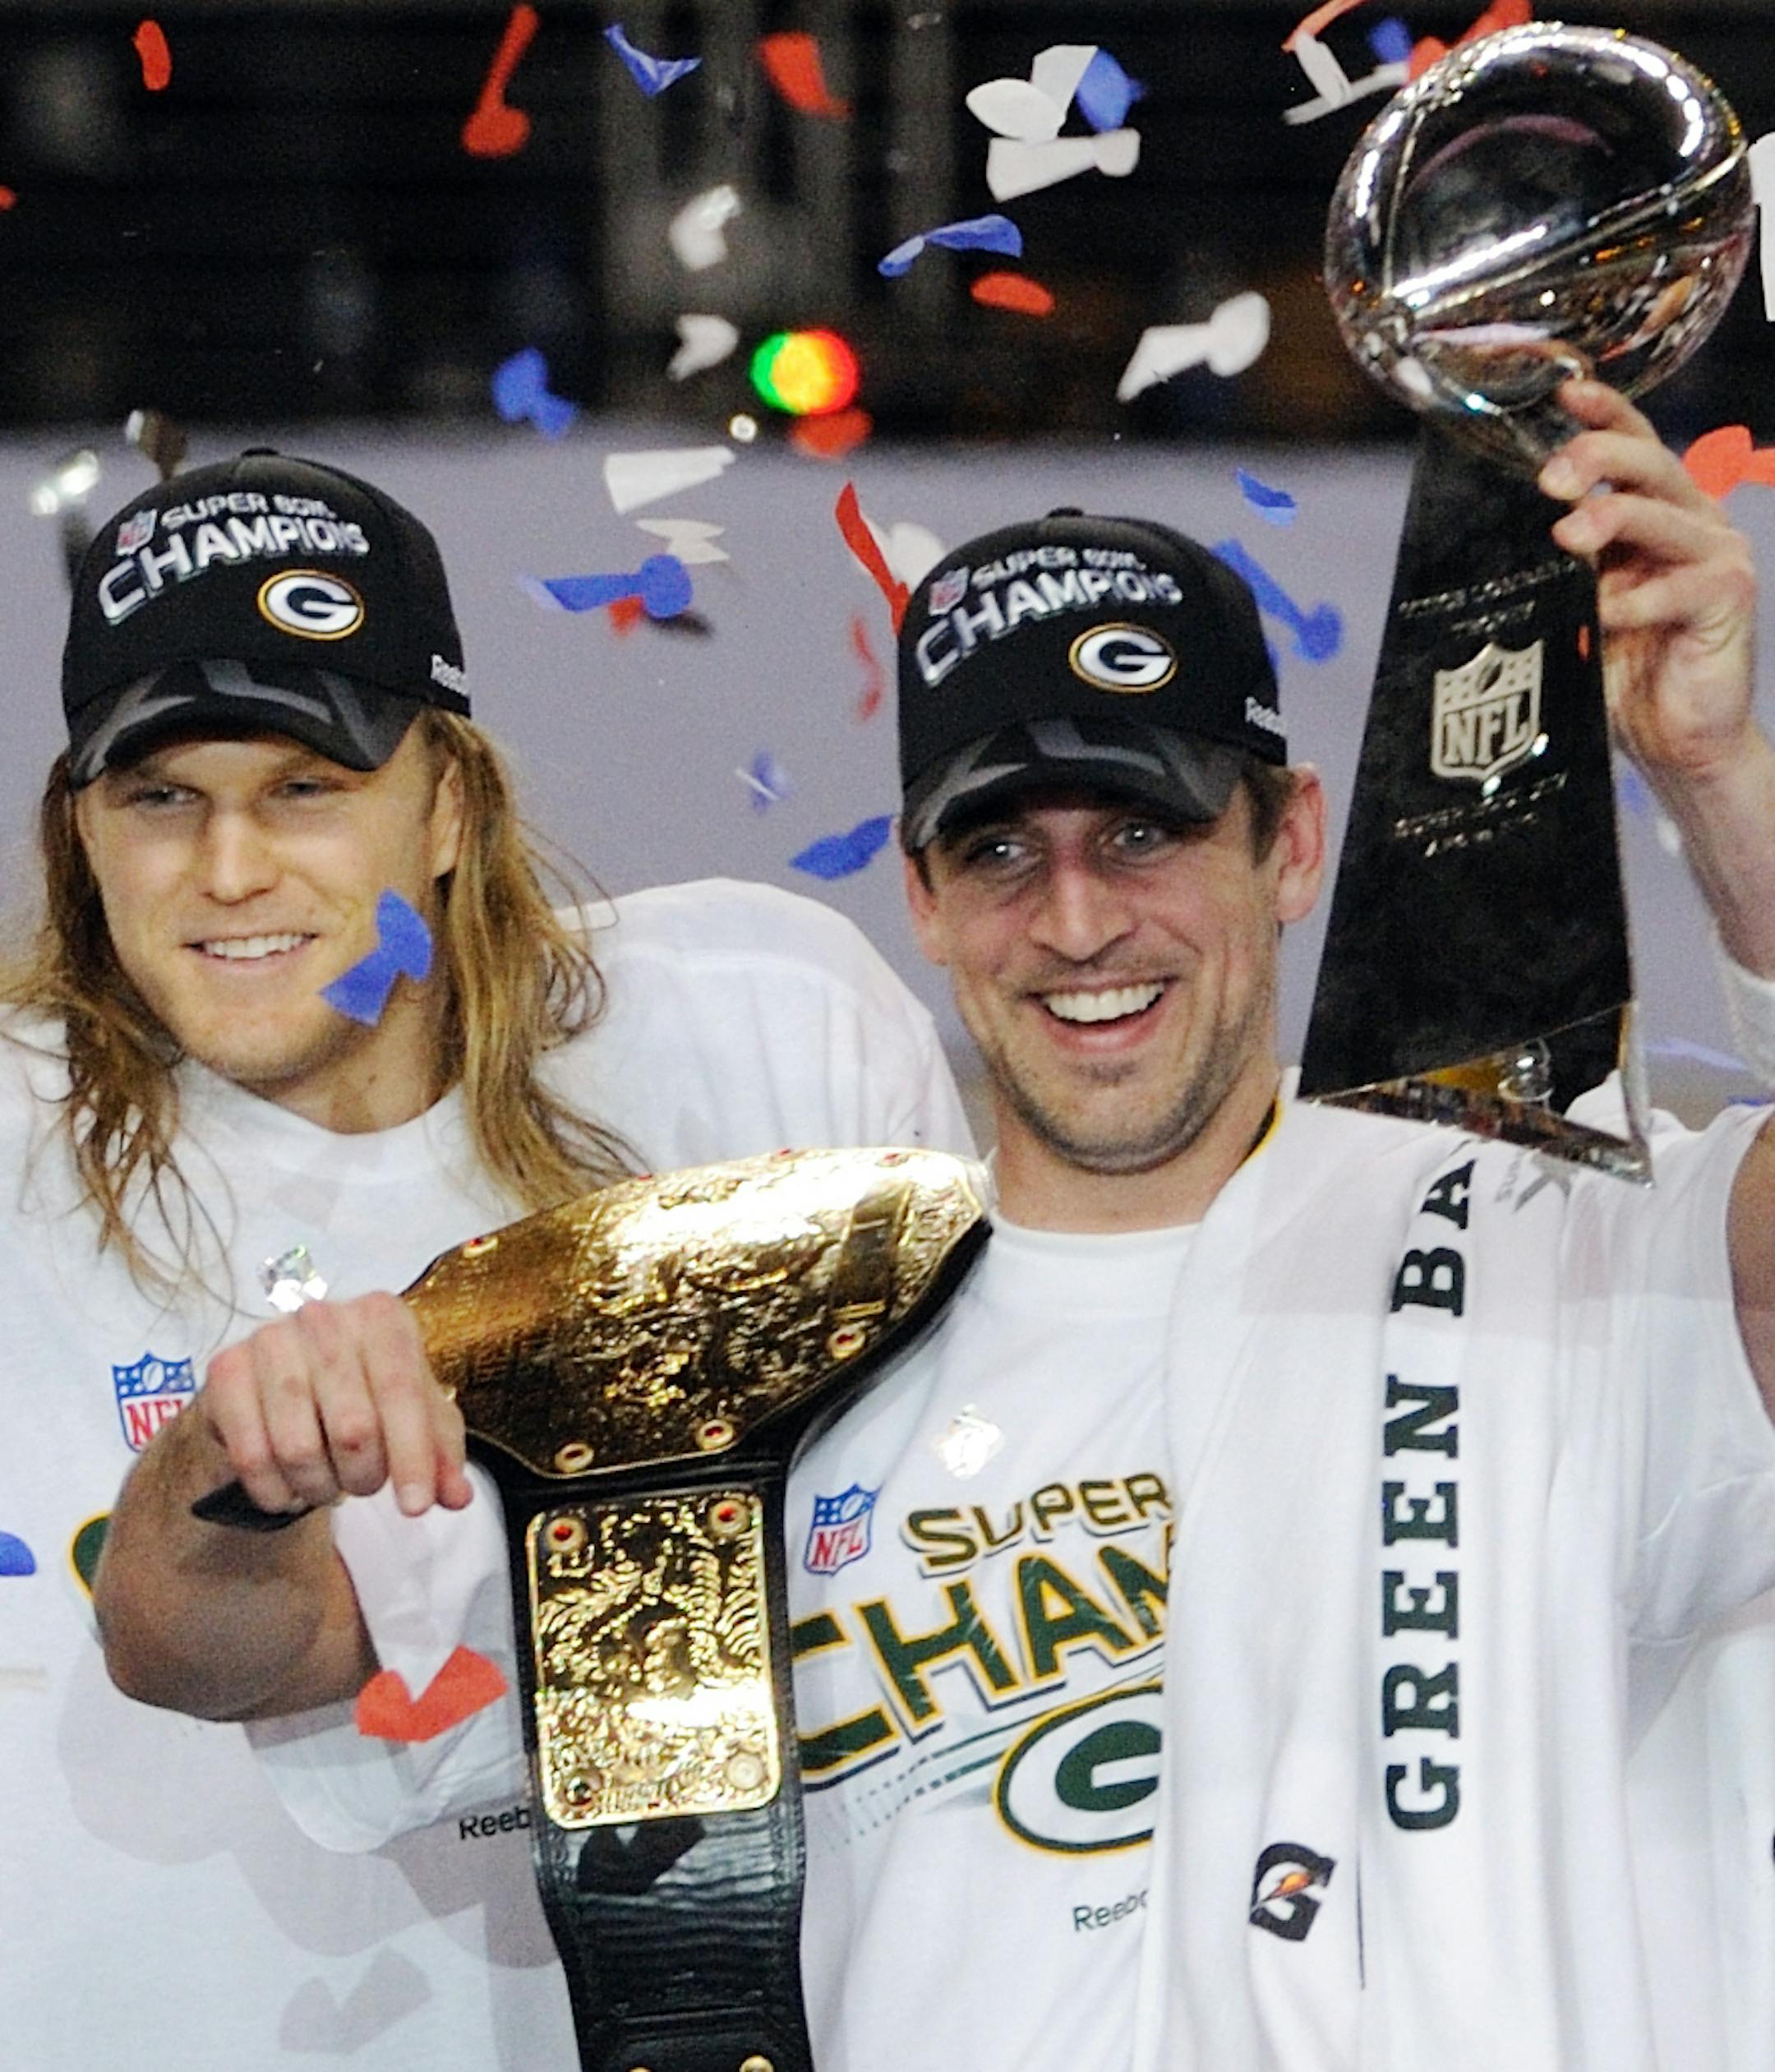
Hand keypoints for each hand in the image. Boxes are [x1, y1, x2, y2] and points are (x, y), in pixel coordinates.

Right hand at [200, 1292, 472, 1519]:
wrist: (278, 1382)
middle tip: (362, 1484)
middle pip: (353, 1427)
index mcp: (381, 1316)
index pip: (402, 1393)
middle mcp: (324, 1317)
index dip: (412, 1457)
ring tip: (326, 1483)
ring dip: (319, 1487)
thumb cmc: (361, 1394)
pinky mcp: (225, 1369)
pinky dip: (275, 1491)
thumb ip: (440, 1455)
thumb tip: (456, 1497)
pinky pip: (251, 1456)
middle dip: (364, 1476)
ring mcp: (269, 1339)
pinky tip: (288, 1490)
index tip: (416, 1508)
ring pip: (299, 1448)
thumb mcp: (413, 1416)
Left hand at [1537, 378, 1758, 790]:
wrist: (1675, 737)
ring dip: (1613, 518)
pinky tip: (1608, 612)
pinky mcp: (1730, 598)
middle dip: (1598, 457)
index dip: (1603, 412)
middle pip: (1649, 464)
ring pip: (1663, 516)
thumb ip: (1556, 567)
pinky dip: (1640, 599)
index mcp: (1653, 511)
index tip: (1563, 392)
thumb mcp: (1577, 605)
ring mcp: (1716, 555)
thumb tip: (1488, 532)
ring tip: (1568, 538)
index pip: (1631, 444)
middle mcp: (1691, 519)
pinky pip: (1683, 587)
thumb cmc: (1622, 668)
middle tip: (1550, 479)